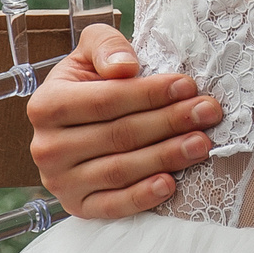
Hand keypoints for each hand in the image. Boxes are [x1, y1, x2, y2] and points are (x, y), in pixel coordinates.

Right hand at [26, 24, 222, 219]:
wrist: (76, 120)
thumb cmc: (91, 81)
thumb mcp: (91, 51)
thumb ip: (106, 46)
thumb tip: (125, 68)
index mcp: (46, 105)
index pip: (106, 101)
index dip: (150, 94)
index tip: (188, 85)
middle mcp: (47, 147)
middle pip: (118, 136)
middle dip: (169, 122)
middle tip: (207, 113)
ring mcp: (59, 182)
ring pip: (119, 170)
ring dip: (166, 157)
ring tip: (202, 143)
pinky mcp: (76, 207)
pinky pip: (112, 206)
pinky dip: (142, 197)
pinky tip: (170, 184)